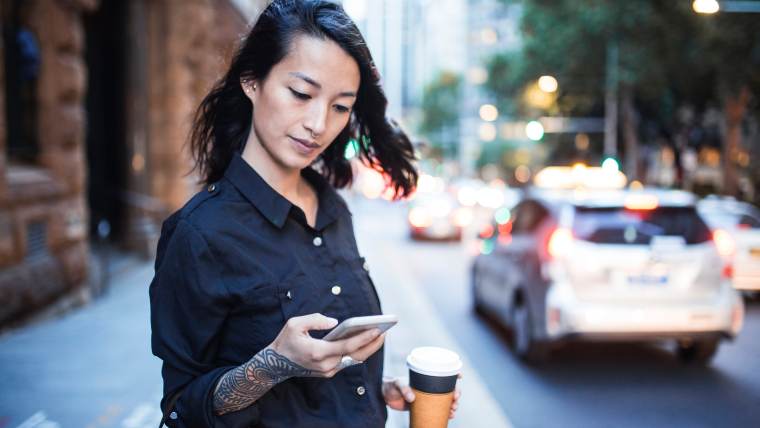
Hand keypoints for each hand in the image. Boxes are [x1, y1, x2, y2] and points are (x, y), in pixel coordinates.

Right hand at [269, 313, 385, 377]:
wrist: (276, 364)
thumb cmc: (286, 341)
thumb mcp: (295, 324)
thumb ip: (315, 320)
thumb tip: (334, 322)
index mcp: (318, 352)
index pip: (347, 346)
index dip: (364, 338)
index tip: (377, 330)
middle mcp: (326, 364)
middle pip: (355, 355)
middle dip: (372, 344)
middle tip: (384, 331)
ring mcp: (328, 371)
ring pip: (353, 360)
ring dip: (367, 348)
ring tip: (379, 335)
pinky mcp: (328, 372)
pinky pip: (347, 361)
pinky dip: (357, 352)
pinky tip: (365, 342)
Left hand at [382, 376, 461, 419]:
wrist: (384, 396)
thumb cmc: (391, 385)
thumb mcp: (397, 384)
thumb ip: (404, 389)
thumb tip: (412, 398)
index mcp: (425, 378)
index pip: (442, 373)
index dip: (453, 373)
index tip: (460, 376)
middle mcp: (429, 387)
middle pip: (448, 388)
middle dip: (456, 393)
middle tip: (455, 399)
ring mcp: (427, 397)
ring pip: (446, 400)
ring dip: (453, 405)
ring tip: (453, 410)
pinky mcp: (424, 407)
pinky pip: (438, 410)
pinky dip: (446, 413)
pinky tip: (450, 416)